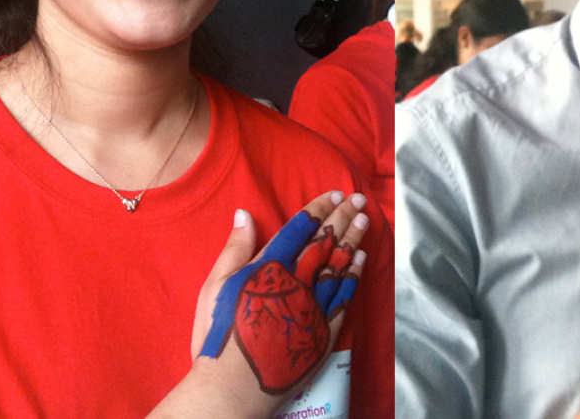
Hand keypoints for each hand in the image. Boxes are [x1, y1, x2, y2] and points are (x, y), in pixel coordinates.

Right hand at [156, 191, 368, 416]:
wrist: (234, 386)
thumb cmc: (218, 335)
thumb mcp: (215, 287)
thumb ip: (234, 249)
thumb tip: (245, 214)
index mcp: (269, 269)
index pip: (299, 230)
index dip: (318, 209)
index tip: (334, 193)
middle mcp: (296, 284)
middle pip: (325, 244)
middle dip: (342, 218)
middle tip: (357, 200)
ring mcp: (314, 309)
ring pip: (340, 268)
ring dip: (354, 242)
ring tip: (365, 222)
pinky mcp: (323, 333)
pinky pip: (344, 300)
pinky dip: (354, 278)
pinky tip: (361, 262)